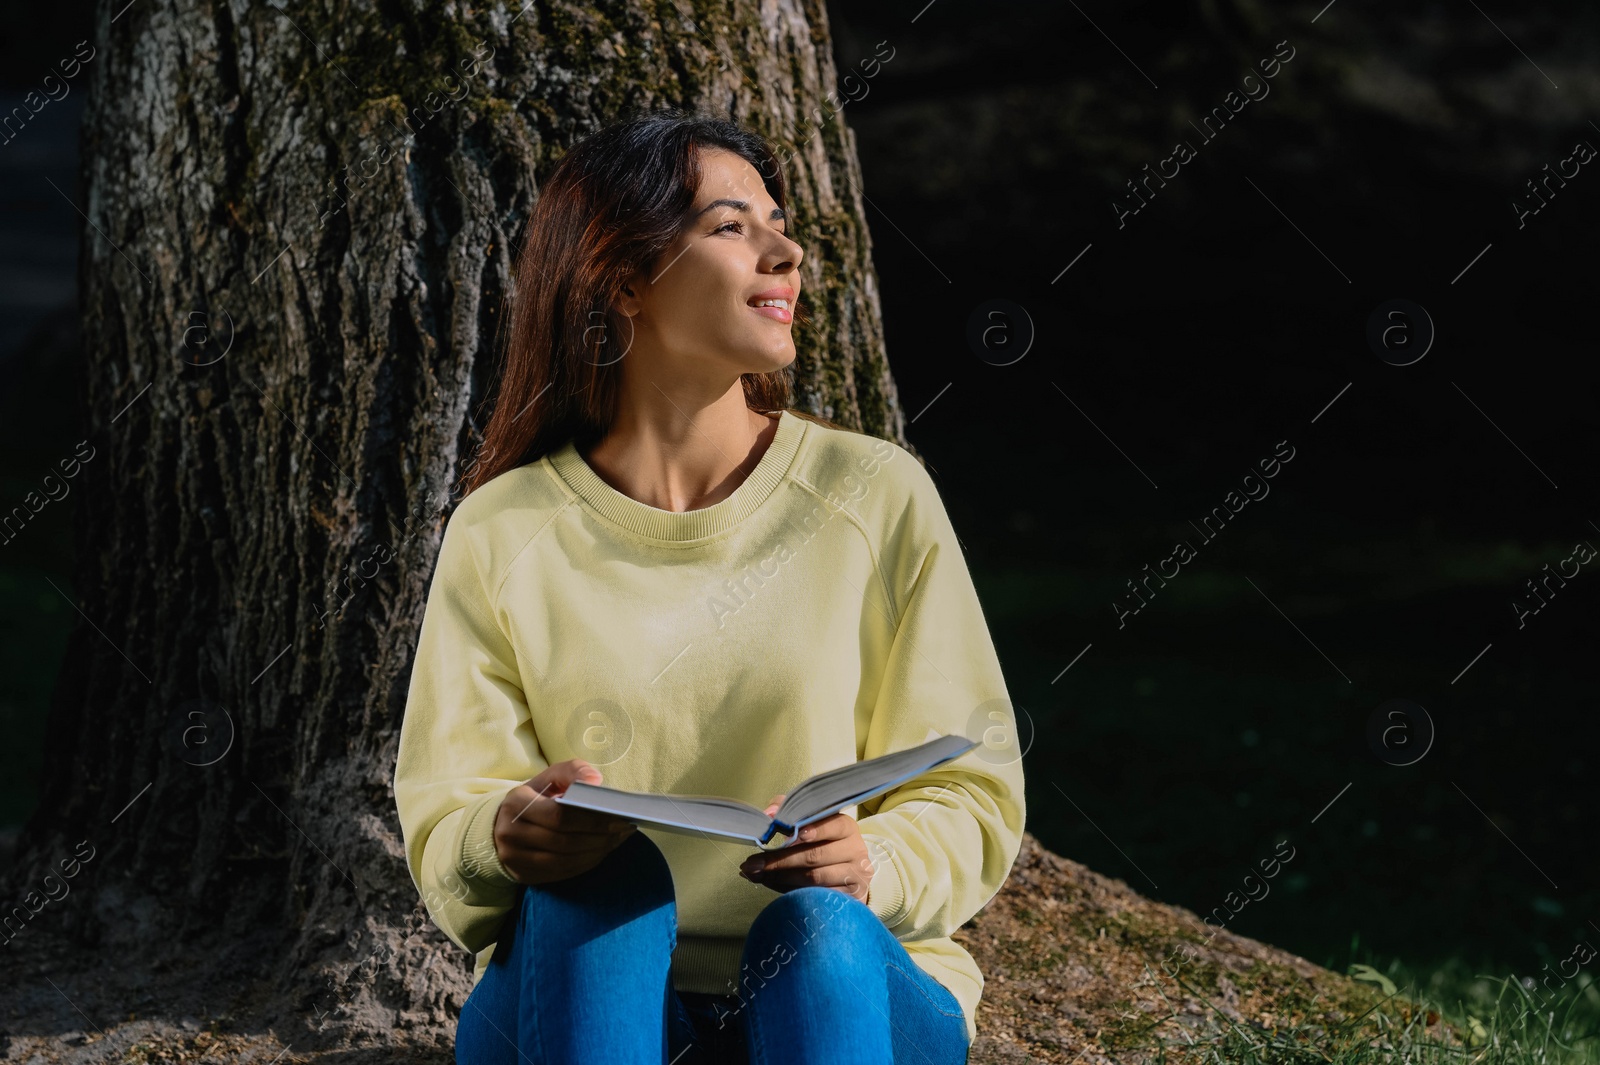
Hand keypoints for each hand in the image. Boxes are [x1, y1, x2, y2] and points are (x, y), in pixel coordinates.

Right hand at [492, 759, 637, 885]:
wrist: (501, 825)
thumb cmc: (534, 797)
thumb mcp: (549, 777)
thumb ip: (573, 771)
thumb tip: (596, 781)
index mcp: (516, 803)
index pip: (559, 816)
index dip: (593, 820)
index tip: (620, 818)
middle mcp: (510, 834)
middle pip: (564, 842)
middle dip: (600, 838)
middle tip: (625, 830)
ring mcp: (514, 858)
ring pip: (564, 861)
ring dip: (596, 853)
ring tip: (617, 841)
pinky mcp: (523, 875)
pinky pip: (561, 873)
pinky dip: (586, 864)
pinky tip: (601, 852)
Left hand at [738, 794, 874, 902]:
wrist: (848, 876)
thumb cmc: (822, 845)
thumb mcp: (810, 824)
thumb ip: (789, 812)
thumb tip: (768, 814)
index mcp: (846, 828)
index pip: (834, 825)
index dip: (814, 830)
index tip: (790, 836)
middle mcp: (855, 850)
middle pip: (816, 855)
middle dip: (780, 859)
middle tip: (753, 863)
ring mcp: (855, 876)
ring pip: (815, 878)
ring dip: (782, 877)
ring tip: (757, 875)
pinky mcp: (851, 898)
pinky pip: (818, 897)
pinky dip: (792, 892)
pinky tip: (774, 887)